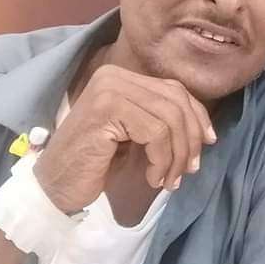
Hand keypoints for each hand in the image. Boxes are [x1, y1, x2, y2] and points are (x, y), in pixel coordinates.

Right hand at [32, 64, 214, 213]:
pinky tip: (153, 178)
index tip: (208, 143)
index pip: (175, 90)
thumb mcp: (137, 137)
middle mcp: (115, 76)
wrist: (56, 187)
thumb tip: (207, 131)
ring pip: (169, 119)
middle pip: (176, 102)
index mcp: (123, 78)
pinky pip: (155, 133)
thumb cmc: (97, 164)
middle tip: (189, 170)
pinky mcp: (106, 109)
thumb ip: (163, 122)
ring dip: (176, 156)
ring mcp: (109, 89)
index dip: (198, 116)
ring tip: (169, 180)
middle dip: (191, 139)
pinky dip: (162, 160)